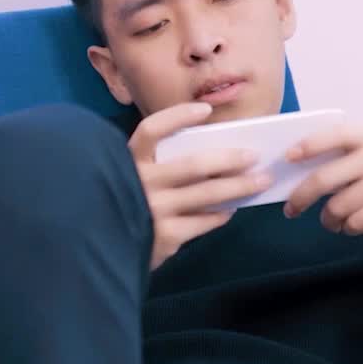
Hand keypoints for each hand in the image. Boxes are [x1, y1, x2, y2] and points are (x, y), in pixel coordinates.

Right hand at [129, 102, 272, 270]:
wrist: (103, 252)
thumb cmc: (125, 205)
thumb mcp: (129, 178)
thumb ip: (156, 166)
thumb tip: (211, 156)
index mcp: (127, 161)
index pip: (151, 131)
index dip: (177, 117)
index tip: (204, 111)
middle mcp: (139, 182)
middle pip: (193, 164)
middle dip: (229, 159)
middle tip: (253, 156)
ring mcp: (152, 210)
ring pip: (207, 194)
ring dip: (239, 187)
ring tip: (260, 181)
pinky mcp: (164, 237)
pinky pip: (204, 221)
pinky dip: (221, 214)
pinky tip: (231, 209)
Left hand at [282, 121, 362, 234]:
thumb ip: (347, 154)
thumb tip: (302, 175)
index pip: (333, 135)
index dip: (307, 146)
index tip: (288, 158)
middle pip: (323, 179)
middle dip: (300, 198)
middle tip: (291, 209)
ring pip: (337, 207)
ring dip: (328, 219)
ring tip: (331, 221)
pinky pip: (355, 222)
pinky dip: (347, 228)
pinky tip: (351, 226)